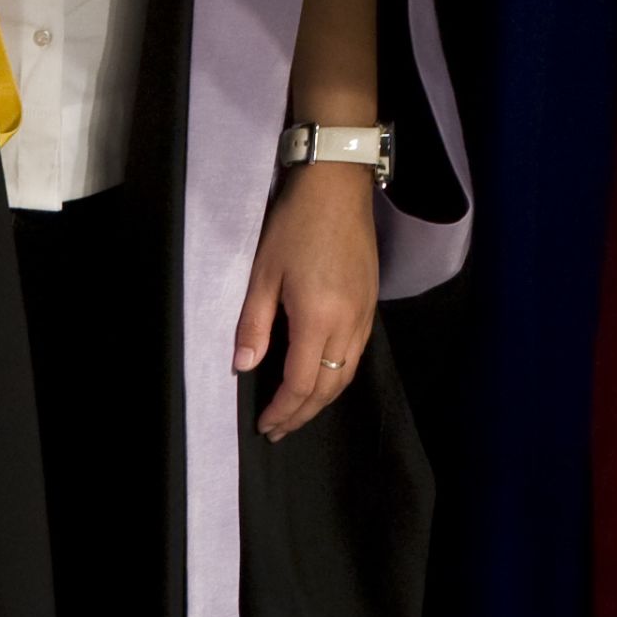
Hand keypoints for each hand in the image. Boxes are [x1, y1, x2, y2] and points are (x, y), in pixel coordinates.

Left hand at [237, 157, 382, 441]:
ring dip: (322, 399)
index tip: (264, 426)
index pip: (300, 383)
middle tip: (278, 430)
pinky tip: (322, 377)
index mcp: (318, 319)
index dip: (282, 410)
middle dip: (302, 414)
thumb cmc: (295, 225)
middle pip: (329, 387)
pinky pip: (357, 355)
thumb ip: (254, 324)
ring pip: (347, 374)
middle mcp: (348, 324)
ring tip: (298, 412)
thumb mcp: (263, 273)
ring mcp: (364, 314)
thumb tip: (245, 366)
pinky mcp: (371, 302)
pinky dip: (338, 377)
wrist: (339, 185)